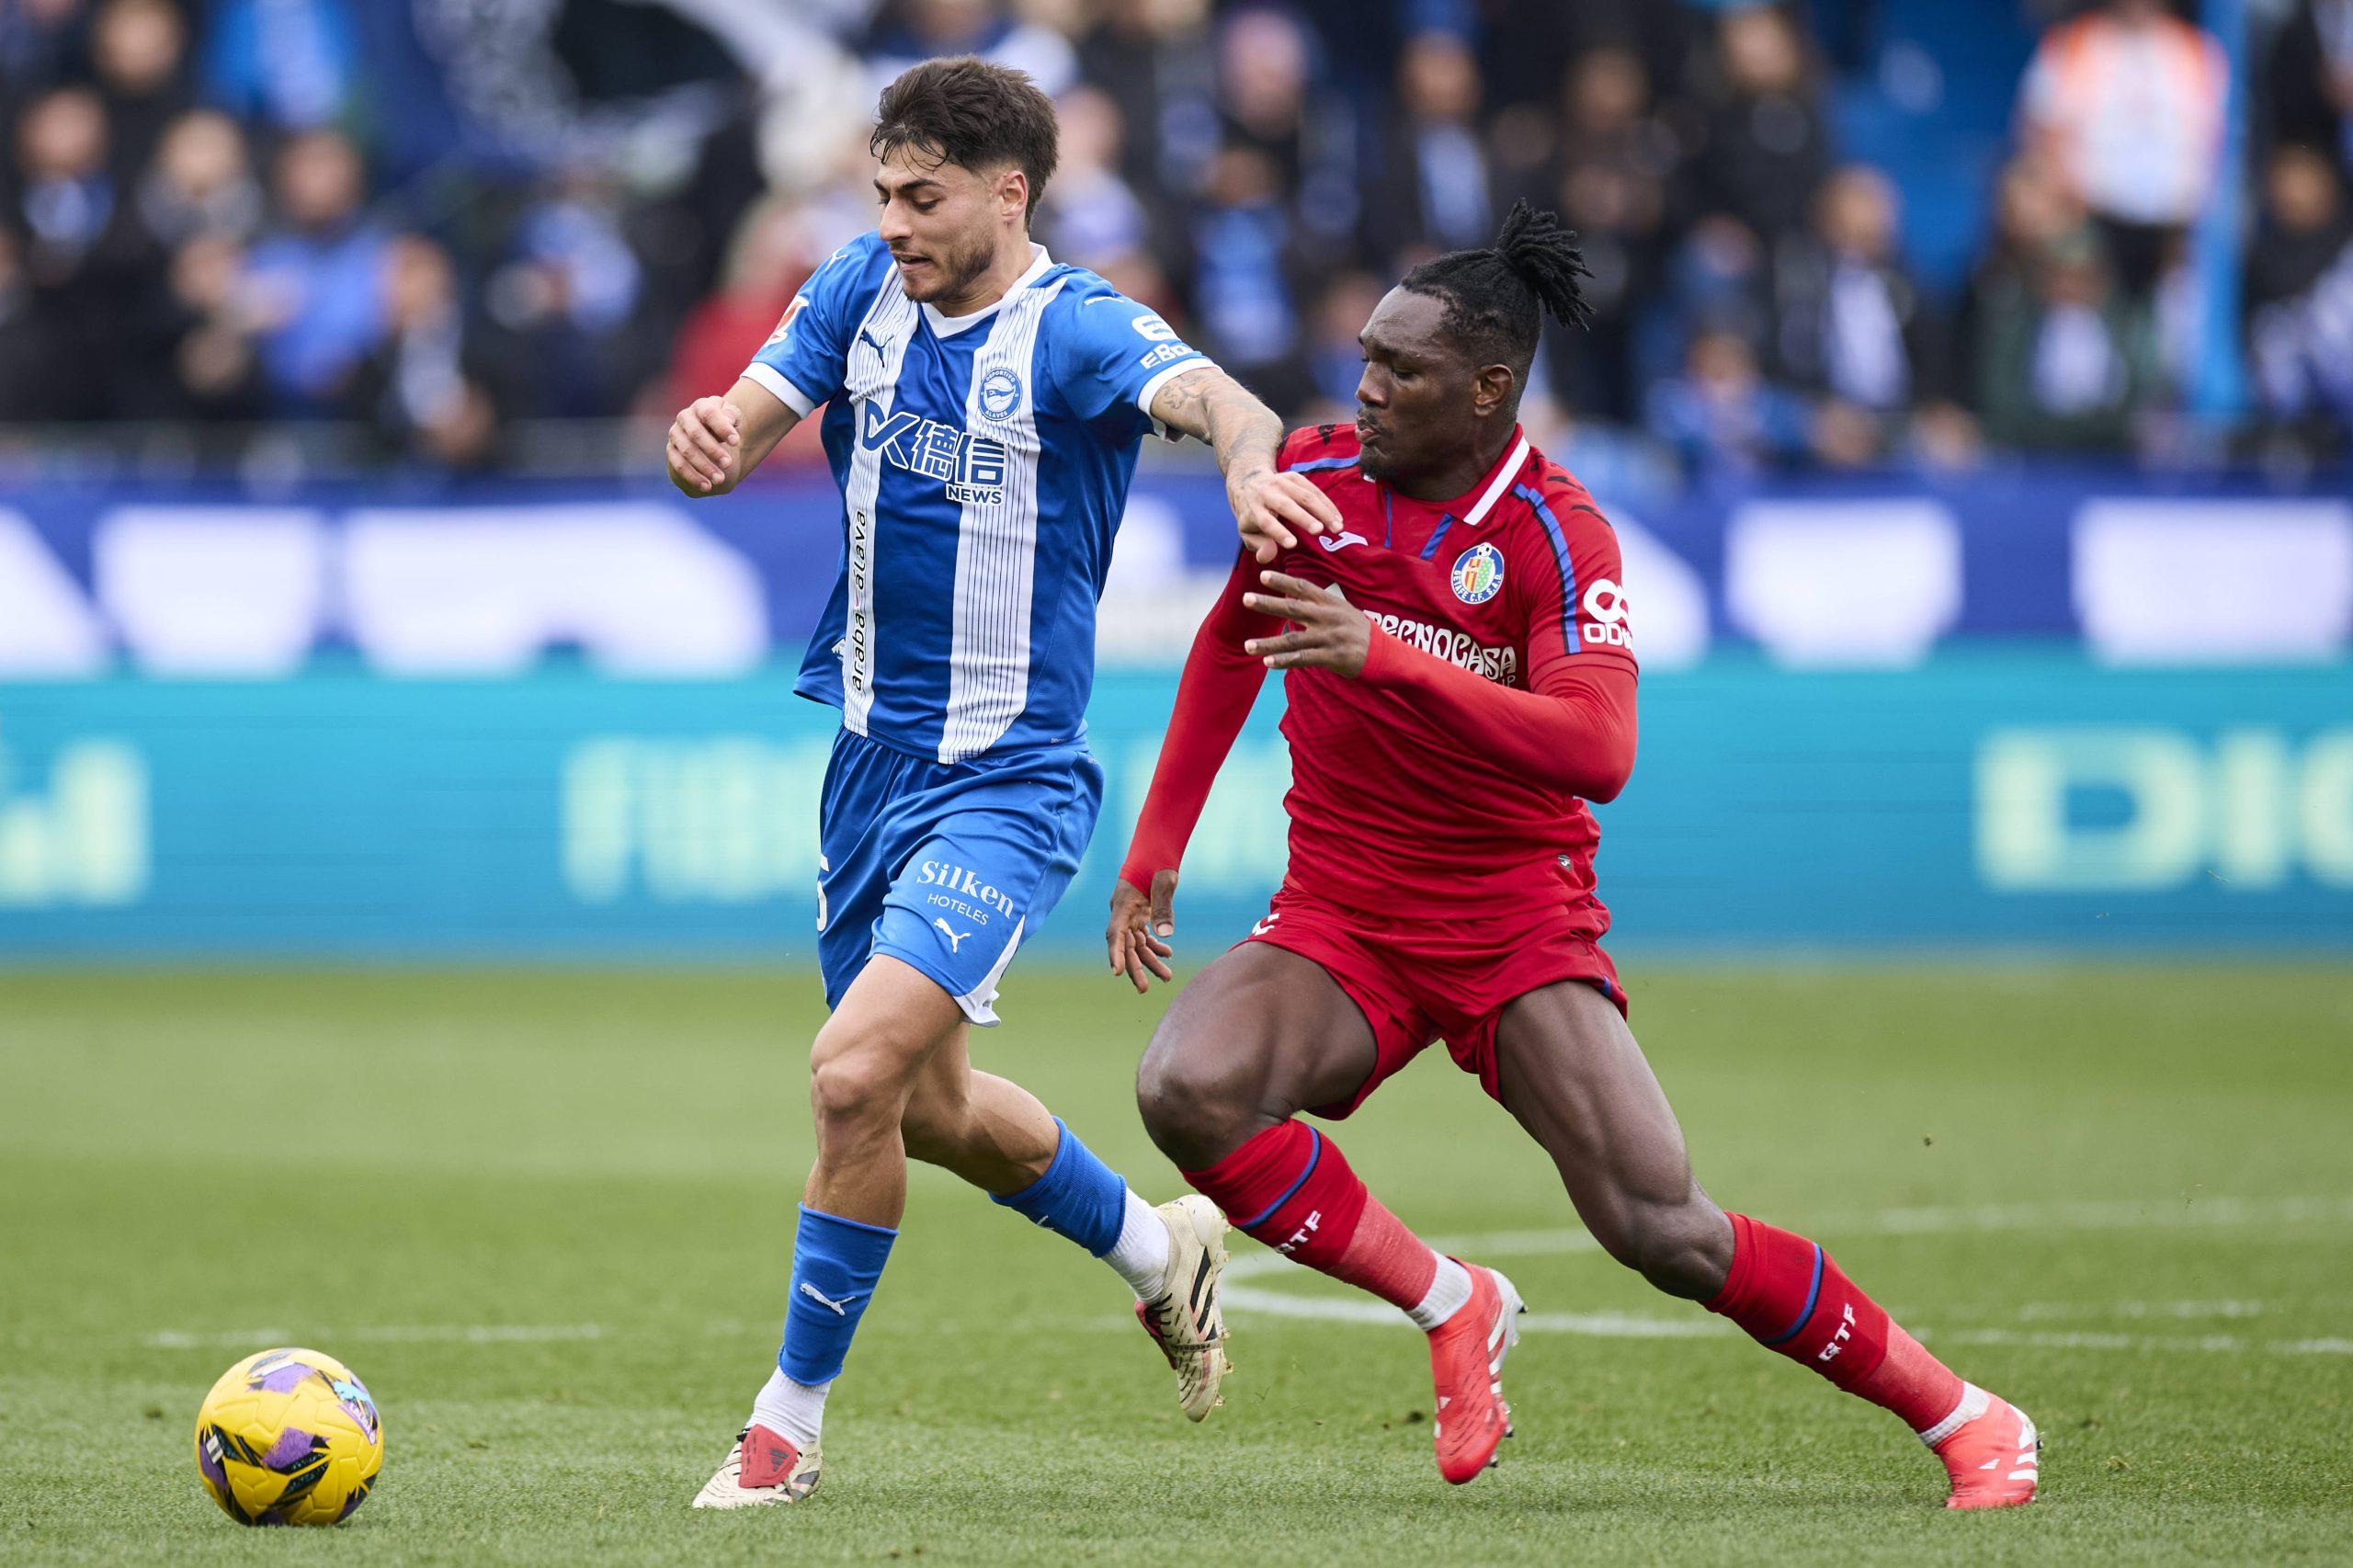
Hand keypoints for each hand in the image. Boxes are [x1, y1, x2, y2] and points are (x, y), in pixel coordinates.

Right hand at [667, 396, 741, 494]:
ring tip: (720, 479)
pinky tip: (706, 486)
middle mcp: (684, 417)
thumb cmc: (724, 424)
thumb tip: (728, 420)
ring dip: (703, 466)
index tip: (736, 442)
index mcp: (701, 406)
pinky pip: (678, 465)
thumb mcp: (733, 417)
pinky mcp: (672, 451)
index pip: (709, 413)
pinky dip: (693, 476)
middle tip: (728, 463)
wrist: (711, 435)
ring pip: (687, 451)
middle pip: (695, 433)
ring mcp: (676, 434)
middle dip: (712, 450)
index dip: (722, 427)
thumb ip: (732, 415)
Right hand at [1108, 869, 1177, 993]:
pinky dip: (1155, 946)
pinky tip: (1168, 955)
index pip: (1115, 933)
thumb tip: (1167, 935)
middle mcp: (1123, 912)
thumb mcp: (1164, 881)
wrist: (1156, 850)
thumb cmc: (1158, 861)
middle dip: (1135, 967)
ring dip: (1150, 960)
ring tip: (1167, 977)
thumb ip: (1163, 906)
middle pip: (1126, 945)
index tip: (1117, 973)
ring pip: (1137, 944)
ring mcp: (1131, 915)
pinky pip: (1145, 936)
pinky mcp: (1140, 915)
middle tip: (1144, 989)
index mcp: (1123, 904)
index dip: (1116, 954)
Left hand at [1229, 467, 1341, 563]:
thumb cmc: (1252, 516)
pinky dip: (1327, 504)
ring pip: (1304, 496)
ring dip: (1323, 511)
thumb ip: (1259, 546)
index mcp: (1254, 509)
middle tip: (1319, 531)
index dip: (1279, 533)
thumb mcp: (1248, 533)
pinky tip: (1337, 517)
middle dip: (1303, 518)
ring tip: (1337, 528)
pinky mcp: (1294, 477)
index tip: (1293, 545)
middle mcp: (1266, 493)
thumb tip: (1266, 556)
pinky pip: (1314, 489)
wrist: (1250, 482)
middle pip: (1286, 506)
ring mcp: (1281, 482)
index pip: (1266, 522)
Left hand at [1242, 571, 1369, 676]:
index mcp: (1330, 603)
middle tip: (1246, 598)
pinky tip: (1268, 663)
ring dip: (1268, 643)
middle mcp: (1329, 618)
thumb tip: (1294, 597)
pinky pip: (1303, 659)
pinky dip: (1284, 661)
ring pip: (1293, 639)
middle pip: (1294, 608)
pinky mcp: (1332, 657)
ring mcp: (1330, 638)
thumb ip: (1320, 604)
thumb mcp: (1343, 610)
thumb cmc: (1359, 631)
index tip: (1263, 575)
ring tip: (1248, 645)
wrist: (1385, 654)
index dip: (1283, 581)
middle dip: (1268, 603)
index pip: (1303, 588)